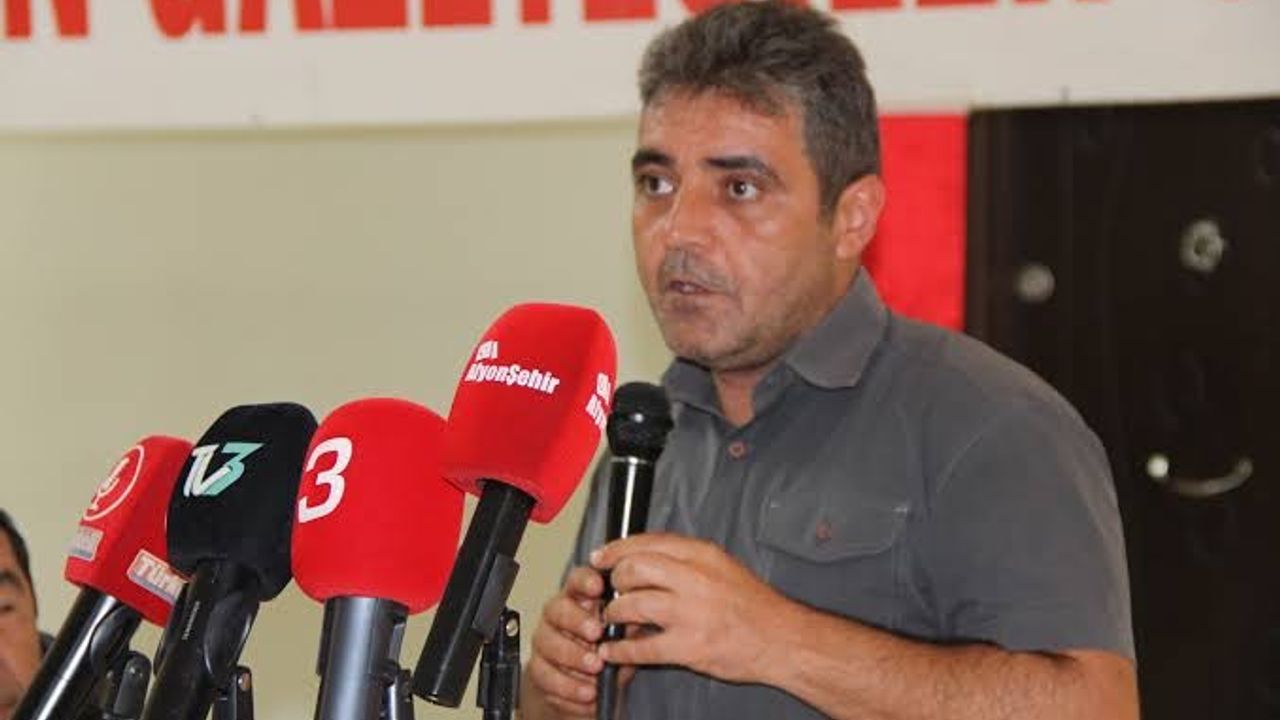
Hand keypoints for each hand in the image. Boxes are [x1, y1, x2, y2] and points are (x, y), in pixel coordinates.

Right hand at [526, 565, 634, 717]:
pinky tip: (587, 692)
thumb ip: (629, 625)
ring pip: (548, 643)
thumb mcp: (623, 635)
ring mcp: (545, 642)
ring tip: (596, 667)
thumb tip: (643, 617)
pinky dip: (568, 686)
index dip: (585, 580)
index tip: (598, 586)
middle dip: (577, 620)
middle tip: (596, 633)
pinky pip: (546, 676)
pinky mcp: (539, 670)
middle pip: (558, 609)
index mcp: (580, 599)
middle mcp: (557, 616)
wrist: (585, 686)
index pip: (577, 580)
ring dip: (573, 656)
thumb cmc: (606, 651)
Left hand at [590, 533, 792, 684]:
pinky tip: (614, 651)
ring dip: (614, 613)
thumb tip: (645, 557)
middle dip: (614, 580)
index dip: (617, 549)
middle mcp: (695, 579)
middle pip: (634, 568)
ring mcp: (691, 613)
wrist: (782, 639)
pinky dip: (620, 650)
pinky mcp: (689, 647)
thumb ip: (686, 560)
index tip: (601, 557)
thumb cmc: (753, 606)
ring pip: (632, 605)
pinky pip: (641, 647)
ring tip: (613, 619)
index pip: (647, 542)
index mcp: (702, 555)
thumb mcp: (723, 566)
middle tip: (610, 590)